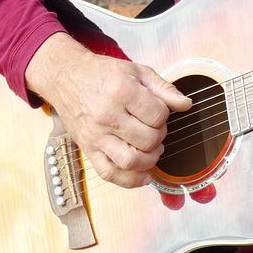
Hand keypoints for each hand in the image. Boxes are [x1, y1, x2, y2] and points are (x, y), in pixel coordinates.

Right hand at [24, 32, 190, 188]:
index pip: (158, 116)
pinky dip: (130, 180)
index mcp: (121, 92)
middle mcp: (107, 116)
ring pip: (131, 161)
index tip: (156, 111)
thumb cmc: (103, 74)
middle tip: (153, 128)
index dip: (164, 115)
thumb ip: (164, 88)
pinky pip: (110, 174)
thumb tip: (186, 105)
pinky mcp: (88, 149)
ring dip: (149, 160)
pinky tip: (144, 176)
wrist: (66, 77)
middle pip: (148, 140)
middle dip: (159, 136)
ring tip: (150, 149)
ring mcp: (96, 135)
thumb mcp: (136, 71)